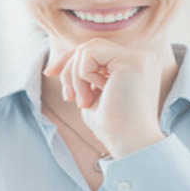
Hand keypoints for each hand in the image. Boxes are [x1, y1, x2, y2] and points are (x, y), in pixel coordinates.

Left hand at [44, 41, 165, 158]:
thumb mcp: (92, 95)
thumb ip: (84, 76)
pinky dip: (82, 76)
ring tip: (84, 102)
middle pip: (88, 47)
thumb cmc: (111, 126)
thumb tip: (60, 65)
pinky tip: (94, 96)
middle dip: (68, 69)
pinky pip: (89, 54)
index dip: (68, 59)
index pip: (94, 50)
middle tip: (69, 97)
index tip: (49, 73)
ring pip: (87, 49)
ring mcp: (139, 57)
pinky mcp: (133, 60)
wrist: (128, 143)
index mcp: (133, 65)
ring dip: (75, 77)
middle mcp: (140, 57)